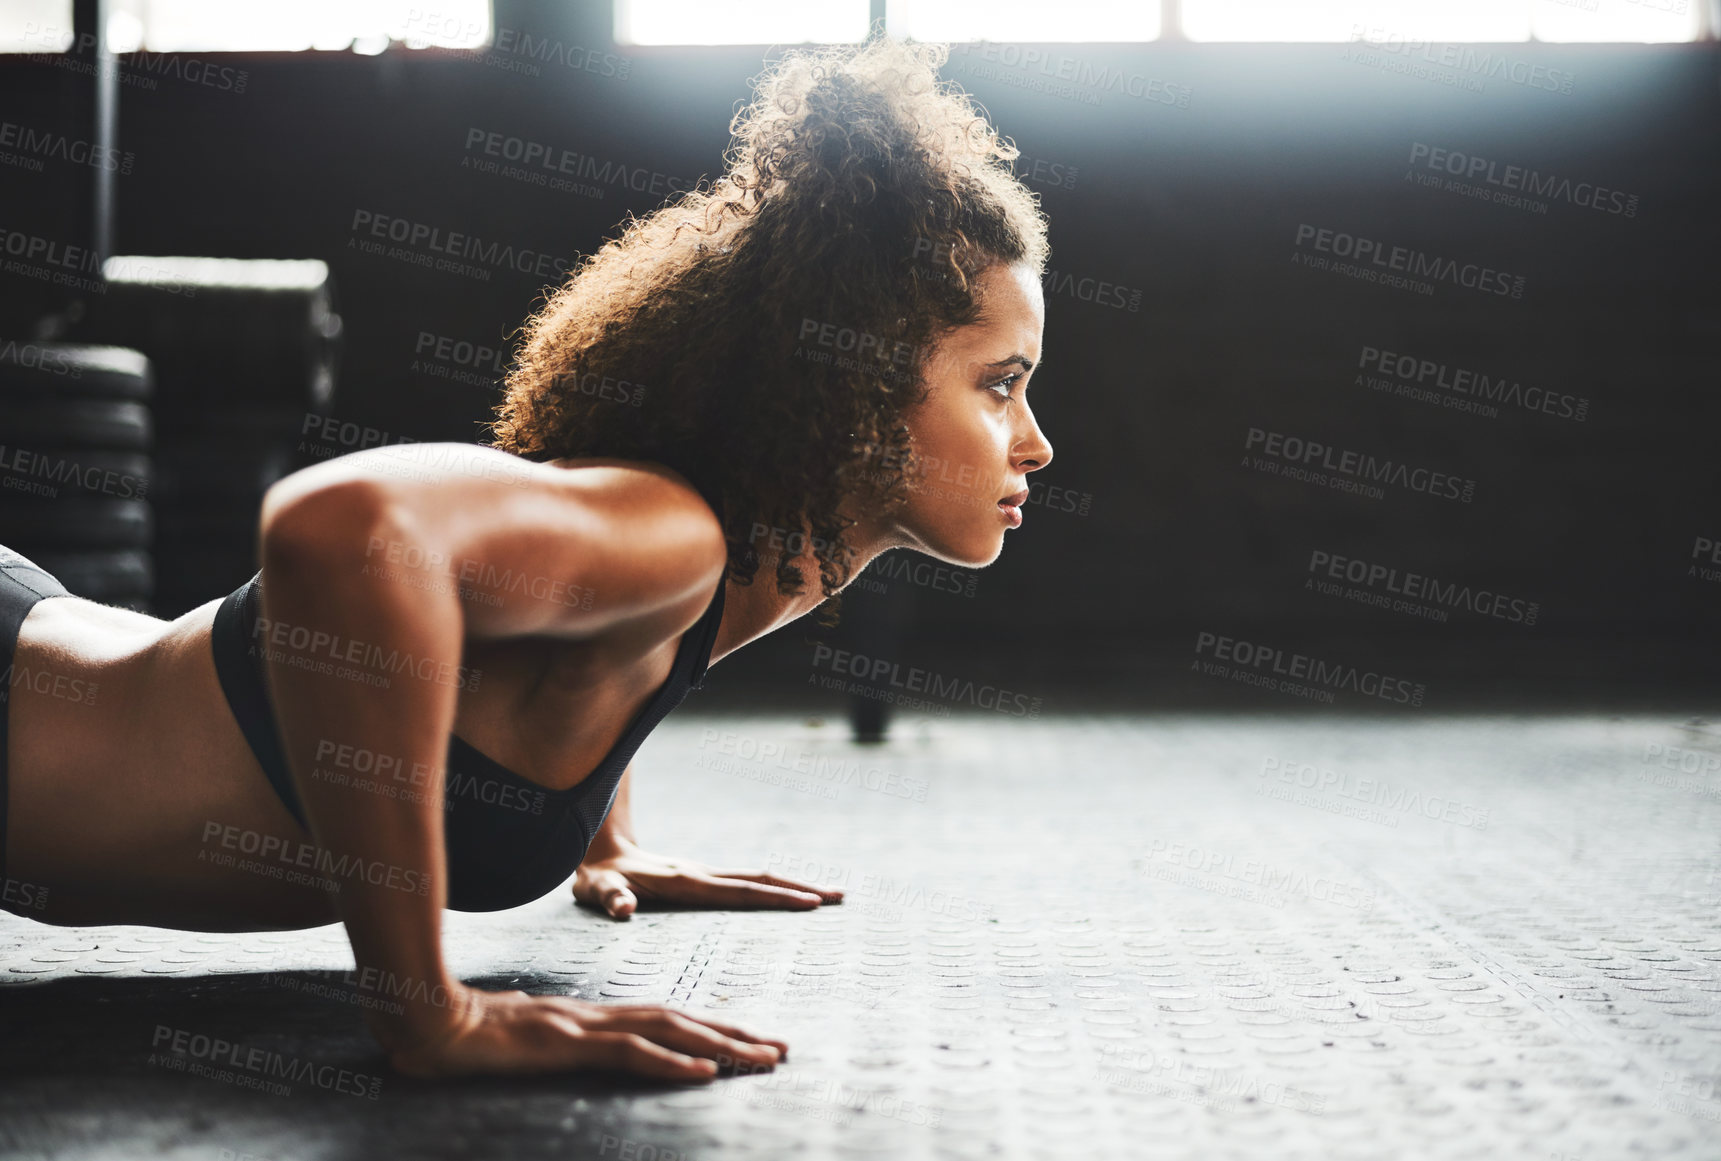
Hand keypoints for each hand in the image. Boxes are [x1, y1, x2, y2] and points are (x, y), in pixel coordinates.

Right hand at [385, 984, 788, 1079]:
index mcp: (590, 1017)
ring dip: (721, 1046)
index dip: (710, 1026)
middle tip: (782, 1049)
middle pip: (681, 1018)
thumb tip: (556, 1032)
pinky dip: (671, 1060)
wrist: (425, 1021)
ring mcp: (584, 1027)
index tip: (750, 1040)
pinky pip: (629, 1053)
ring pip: (669, 1030)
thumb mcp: (521, 1037)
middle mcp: (596, 1016)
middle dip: (735, 1034)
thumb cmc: (466, 1034)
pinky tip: (704, 1070)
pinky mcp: (567, 1045)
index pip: (664, 1017)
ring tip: (763, 1058)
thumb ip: (548, 1034)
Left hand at [573, 837, 843, 918]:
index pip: (740, 891)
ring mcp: (705, 875)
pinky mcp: (704, 879)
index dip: (775, 897)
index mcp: (686, 882)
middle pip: (761, 879)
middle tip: (840, 898)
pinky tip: (790, 896)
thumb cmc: (597, 879)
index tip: (810, 904)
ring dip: (794, 885)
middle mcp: (702, 874)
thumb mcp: (596, 891)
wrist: (598, 852)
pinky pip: (747, 883)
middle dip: (801, 888)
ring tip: (831, 895)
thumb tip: (624, 910)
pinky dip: (775, 888)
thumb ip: (611, 900)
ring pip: (758, 878)